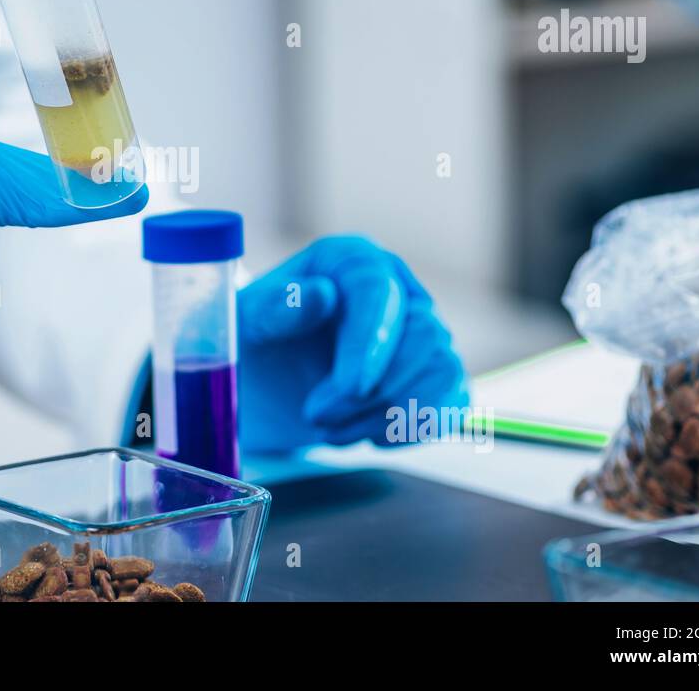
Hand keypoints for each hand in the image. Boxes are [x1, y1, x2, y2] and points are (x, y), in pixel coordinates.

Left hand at [236, 236, 468, 452]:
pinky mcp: (434, 374)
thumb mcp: (245, 324)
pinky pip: (453, 401)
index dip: (370, 342)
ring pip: (444, 371)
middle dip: (375, 390)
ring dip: (388, 416)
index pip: (378, 290)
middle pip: (424, 333)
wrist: (265, 383)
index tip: (349, 388)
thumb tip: (321, 294)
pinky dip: (414, 428)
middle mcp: (396, 288)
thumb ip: (276, 309)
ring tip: (333, 431)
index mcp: (351, 261)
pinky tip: (370, 436)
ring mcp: (422, 332)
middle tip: (316, 417)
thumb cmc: (254, 344)